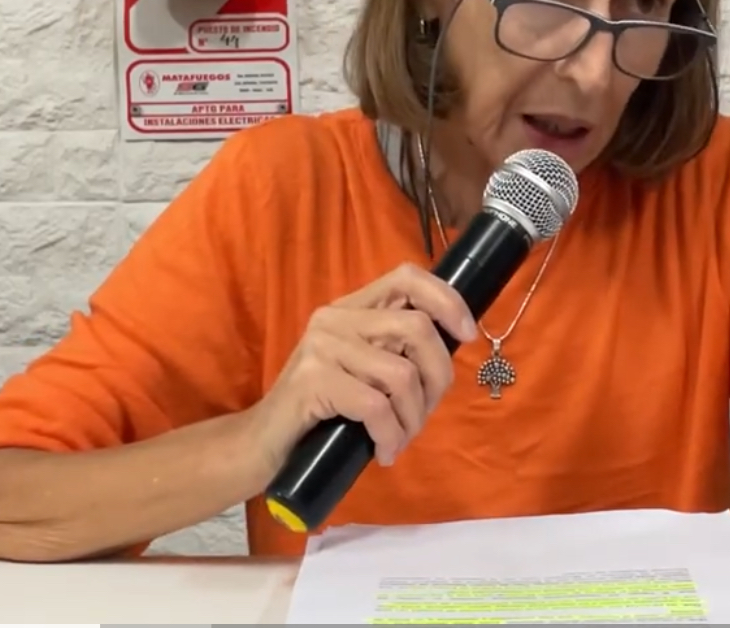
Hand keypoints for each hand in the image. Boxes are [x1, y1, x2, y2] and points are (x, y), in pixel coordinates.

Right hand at [245, 263, 477, 471]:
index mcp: (351, 309)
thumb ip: (394, 352)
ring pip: (402, 374)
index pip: (408, 278)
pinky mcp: (313, 380)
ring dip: (412, 418)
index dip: (447, 300)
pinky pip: (376, 406)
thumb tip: (451, 349)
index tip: (467, 335)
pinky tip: (384, 452)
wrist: (262, 445)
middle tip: (424, 415)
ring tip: (399, 439)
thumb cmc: (320, 412)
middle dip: (438, 378)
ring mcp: (321, 346)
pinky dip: (391, 435)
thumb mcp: (361, 371)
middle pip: (417, 328)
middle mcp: (335, 318)